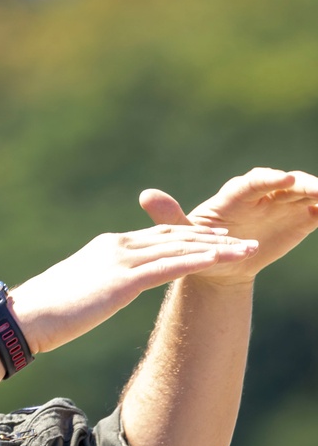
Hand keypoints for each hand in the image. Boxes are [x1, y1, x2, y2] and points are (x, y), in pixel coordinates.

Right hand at [7, 225, 257, 354]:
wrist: (25, 317)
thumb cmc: (46, 311)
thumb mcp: (80, 290)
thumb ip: (101, 282)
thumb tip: (108, 292)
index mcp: (107, 246)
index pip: (156, 236)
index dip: (189, 236)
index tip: (216, 237)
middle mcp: (117, 245)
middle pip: (174, 236)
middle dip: (211, 237)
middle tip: (242, 239)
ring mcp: (120, 260)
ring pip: (179, 248)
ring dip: (217, 248)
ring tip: (246, 250)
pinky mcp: (123, 280)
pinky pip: (170, 267)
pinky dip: (199, 261)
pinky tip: (222, 260)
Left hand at [139, 167, 317, 287]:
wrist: (219, 267)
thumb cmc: (197, 248)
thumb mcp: (181, 236)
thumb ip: (169, 216)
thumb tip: (146, 195)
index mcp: (234, 196)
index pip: (253, 182)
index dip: (269, 178)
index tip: (286, 178)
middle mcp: (261, 195)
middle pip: (287, 183)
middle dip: (305, 184)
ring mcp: (281, 205)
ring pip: (305, 193)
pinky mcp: (298, 219)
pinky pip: (316, 210)